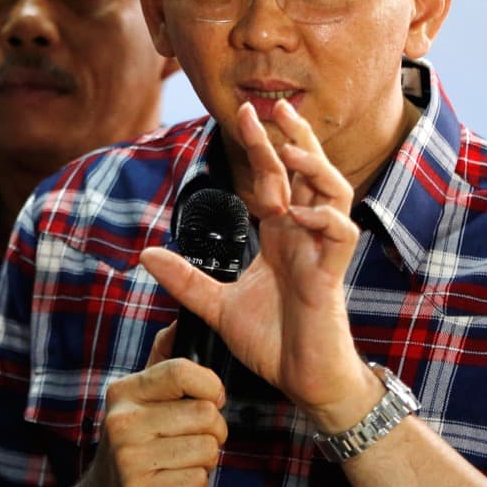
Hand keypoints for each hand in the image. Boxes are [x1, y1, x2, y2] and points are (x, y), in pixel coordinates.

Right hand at [75, 325, 227, 486]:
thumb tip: (176, 325)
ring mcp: (130, 457)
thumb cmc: (133, 446)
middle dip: (213, 431)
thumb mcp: (138, 401)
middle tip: (195, 439)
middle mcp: (123, 420)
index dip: (210, 384)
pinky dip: (195, 484)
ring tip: (180, 462)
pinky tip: (173, 483)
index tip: (213, 398)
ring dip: (204, 460)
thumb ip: (160, 365)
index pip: (181, 371)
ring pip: (207, 448)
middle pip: (205, 414)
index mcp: (124, 392)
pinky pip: (198, 479)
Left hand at [141, 100, 369, 422]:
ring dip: (315, 170)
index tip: (243, 113)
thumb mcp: (216, 306)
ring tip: (289, 151)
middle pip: (309, 172)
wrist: (303, 382)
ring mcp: (320, 254)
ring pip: (333, 195)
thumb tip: (146, 253)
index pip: (275, 178)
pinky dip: (324, 221)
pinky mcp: (330, 278)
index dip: (261, 145)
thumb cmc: (273, 341)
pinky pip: (339, 237)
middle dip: (294, 137)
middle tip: (271, 105)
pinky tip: (301, 214)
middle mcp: (303, 236)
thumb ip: (185, 279)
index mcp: (280, 236)